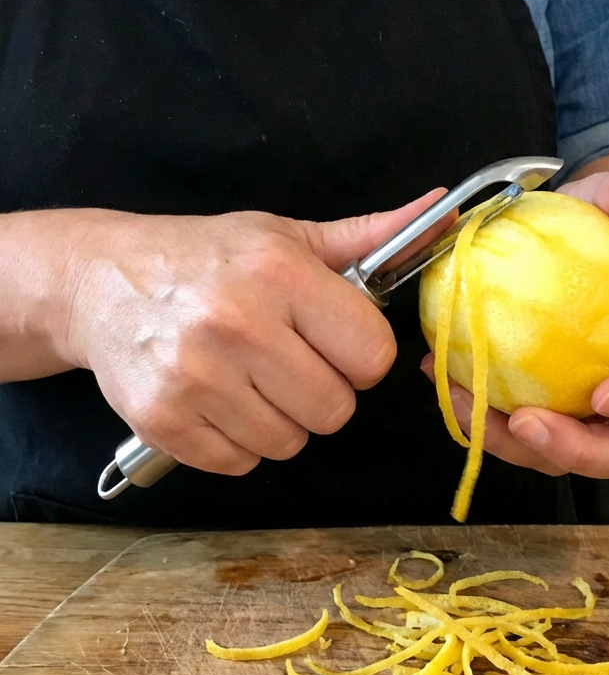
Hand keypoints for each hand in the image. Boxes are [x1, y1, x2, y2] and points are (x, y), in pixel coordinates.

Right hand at [65, 190, 446, 474]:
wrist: (99, 282)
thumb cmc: (205, 258)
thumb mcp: (284, 236)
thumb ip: (366, 238)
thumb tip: (443, 211)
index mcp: (279, 274)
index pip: (372, 355)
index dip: (360, 355)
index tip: (333, 342)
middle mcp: (237, 325)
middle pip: (334, 410)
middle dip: (320, 392)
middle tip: (286, 363)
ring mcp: (196, 377)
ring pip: (289, 443)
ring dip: (278, 421)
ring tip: (247, 379)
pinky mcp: (164, 420)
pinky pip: (240, 463)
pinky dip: (236, 442)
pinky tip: (216, 400)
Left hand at [421, 168, 608, 480]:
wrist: (574, 250)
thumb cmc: (605, 236)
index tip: (605, 393)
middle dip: (580, 451)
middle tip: (525, 423)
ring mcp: (597, 419)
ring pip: (569, 459)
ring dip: (514, 444)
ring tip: (465, 402)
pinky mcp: (552, 420)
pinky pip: (523, 439)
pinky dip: (483, 421)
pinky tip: (447, 383)